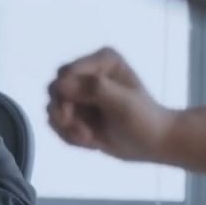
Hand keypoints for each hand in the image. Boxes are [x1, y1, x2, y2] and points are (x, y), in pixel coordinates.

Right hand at [48, 47, 171, 162]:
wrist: (152, 143)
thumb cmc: (144, 119)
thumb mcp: (123, 102)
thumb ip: (93, 88)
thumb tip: (60, 84)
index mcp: (102, 60)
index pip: (66, 73)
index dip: (64, 96)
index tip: (71, 118)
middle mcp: (88, 72)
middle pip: (55, 89)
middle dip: (65, 115)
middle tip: (84, 134)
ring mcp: (81, 92)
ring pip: (53, 108)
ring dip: (68, 128)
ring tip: (90, 139)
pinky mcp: (77, 111)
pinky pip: (57, 123)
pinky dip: (69, 135)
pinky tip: (91, 142)